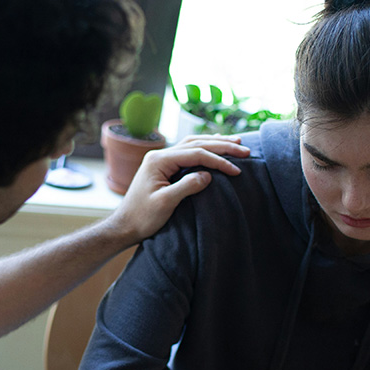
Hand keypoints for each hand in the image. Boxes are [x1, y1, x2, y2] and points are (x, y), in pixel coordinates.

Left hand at [106, 134, 248, 242]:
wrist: (125, 226)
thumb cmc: (142, 217)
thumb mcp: (165, 203)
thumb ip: (186, 186)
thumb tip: (208, 175)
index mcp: (159, 160)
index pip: (196, 154)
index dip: (218, 161)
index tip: (237, 170)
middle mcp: (160, 155)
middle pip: (196, 143)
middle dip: (221, 146)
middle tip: (244, 149)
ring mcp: (161, 160)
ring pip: (192, 144)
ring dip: (214, 143)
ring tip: (234, 144)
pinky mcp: (164, 168)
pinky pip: (187, 153)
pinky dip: (204, 149)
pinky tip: (214, 148)